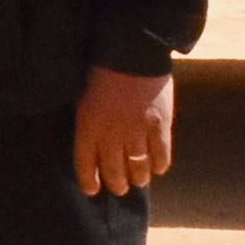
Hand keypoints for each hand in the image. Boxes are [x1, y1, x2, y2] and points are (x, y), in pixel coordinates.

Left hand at [73, 64, 178, 195]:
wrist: (131, 54)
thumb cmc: (101, 69)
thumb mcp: (83, 96)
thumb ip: (88, 119)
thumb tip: (92, 136)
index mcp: (88, 126)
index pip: (85, 164)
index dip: (89, 180)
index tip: (92, 190)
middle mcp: (111, 135)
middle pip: (113, 170)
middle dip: (116, 184)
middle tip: (120, 189)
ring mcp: (137, 133)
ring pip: (138, 167)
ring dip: (138, 178)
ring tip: (139, 181)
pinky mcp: (160, 126)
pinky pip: (161, 155)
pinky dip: (160, 165)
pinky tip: (158, 168)